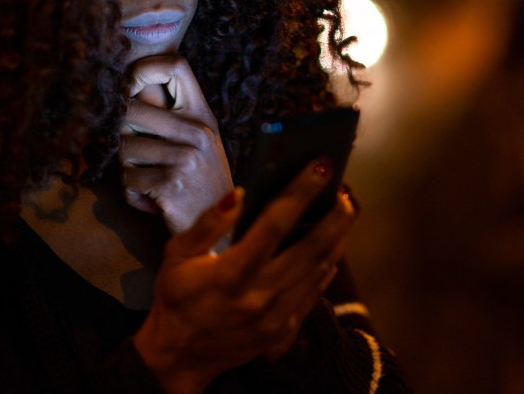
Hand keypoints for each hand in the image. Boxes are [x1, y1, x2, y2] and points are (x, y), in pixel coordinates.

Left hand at [120, 55, 233, 233]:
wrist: (217, 230)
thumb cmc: (201, 182)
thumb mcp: (196, 142)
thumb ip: (169, 114)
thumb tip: (132, 83)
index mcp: (203, 115)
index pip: (176, 66)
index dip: (143, 68)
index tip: (129, 87)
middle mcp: (197, 131)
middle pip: (130, 108)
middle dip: (122, 133)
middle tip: (136, 153)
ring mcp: (184, 158)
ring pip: (123, 147)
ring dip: (128, 168)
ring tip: (150, 179)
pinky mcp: (169, 185)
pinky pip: (127, 179)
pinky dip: (133, 193)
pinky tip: (153, 200)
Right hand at [133, 159, 355, 393]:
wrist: (180, 357)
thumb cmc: (177, 298)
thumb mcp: (177, 256)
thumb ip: (207, 224)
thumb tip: (238, 194)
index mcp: (232, 273)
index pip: (275, 224)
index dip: (301, 192)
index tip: (321, 167)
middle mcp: (261, 295)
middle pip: (312, 248)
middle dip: (336, 215)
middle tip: (346, 189)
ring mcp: (277, 317)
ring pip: (320, 269)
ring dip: (338, 237)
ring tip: (345, 210)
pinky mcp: (285, 331)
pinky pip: (316, 292)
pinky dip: (329, 265)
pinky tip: (334, 245)